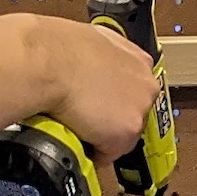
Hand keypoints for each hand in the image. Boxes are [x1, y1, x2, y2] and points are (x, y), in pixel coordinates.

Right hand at [40, 16, 158, 162]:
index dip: (114, 101)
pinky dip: (92, 151)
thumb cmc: (60, 47)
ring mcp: (139, 111)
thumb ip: (106, 58)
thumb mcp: (94, 41)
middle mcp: (146, 86)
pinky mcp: (126, 134)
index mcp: (140, 61)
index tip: (101, 104)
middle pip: (132, 115)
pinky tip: (76, 135)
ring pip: (123, 137)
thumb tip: (94, 68)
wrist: (50, 62)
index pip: (134, 91)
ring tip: (77, 125)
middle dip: (111, 120)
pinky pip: (109, 154)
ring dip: (102, 136)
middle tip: (85, 115)